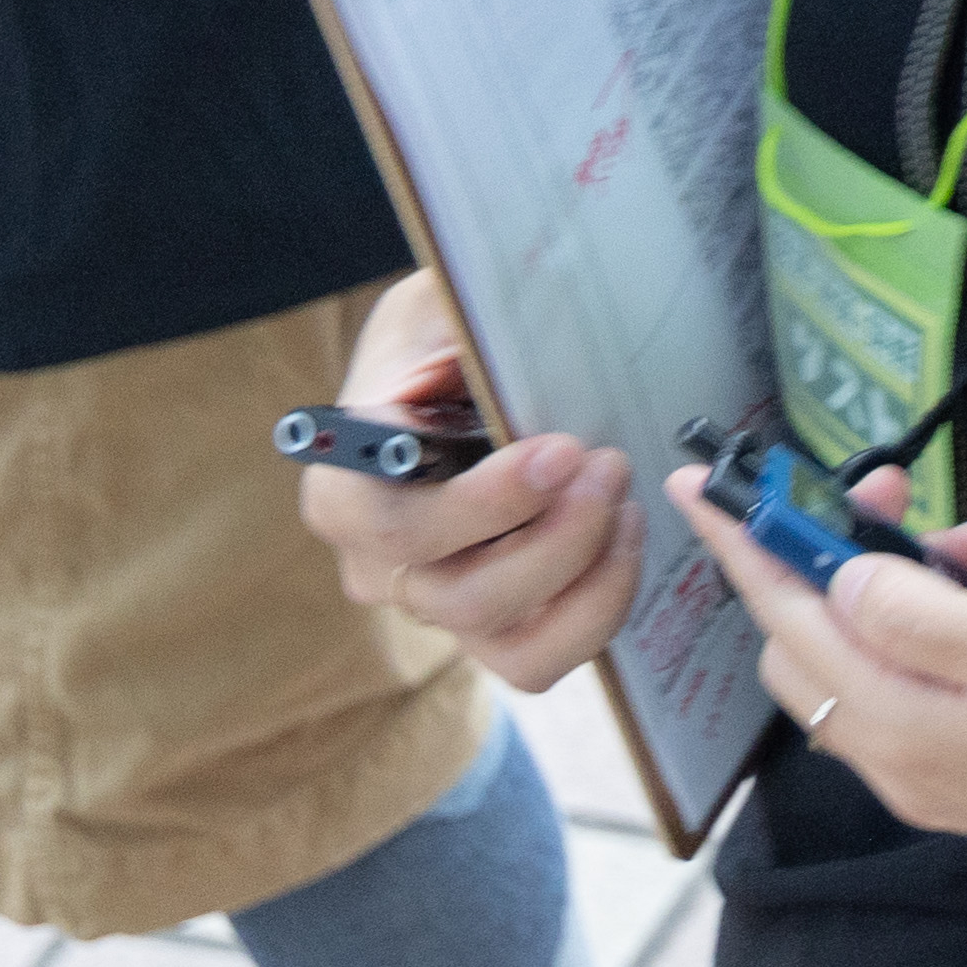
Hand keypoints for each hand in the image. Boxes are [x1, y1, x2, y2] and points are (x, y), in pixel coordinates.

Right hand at [295, 277, 642, 691]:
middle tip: (610, 466)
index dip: (484, 504)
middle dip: (557, 538)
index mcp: (343, 488)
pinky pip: (541, 656)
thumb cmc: (437, 344)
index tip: (560, 451)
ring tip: (623, 502)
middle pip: (461, 594)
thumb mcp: (433, 310)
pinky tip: (622, 539)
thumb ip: (451, 335)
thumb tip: (472, 366)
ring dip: (586, 576)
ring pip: (506, 640)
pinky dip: (596, 609)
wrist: (447, 378)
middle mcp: (375, 564)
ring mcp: (432, 606)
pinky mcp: (488, 630)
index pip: (395, 525)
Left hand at [677, 466, 966, 912]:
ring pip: (886, 656)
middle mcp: (901, 759)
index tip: (703, 487)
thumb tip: (842, 578)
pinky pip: (938, 683)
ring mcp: (941, 773)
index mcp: (900, 725)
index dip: (746, 546)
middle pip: (820, 642)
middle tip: (912, 500)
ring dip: (926, 585)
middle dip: (850, 556)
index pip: (787, 621)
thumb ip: (922, 613)